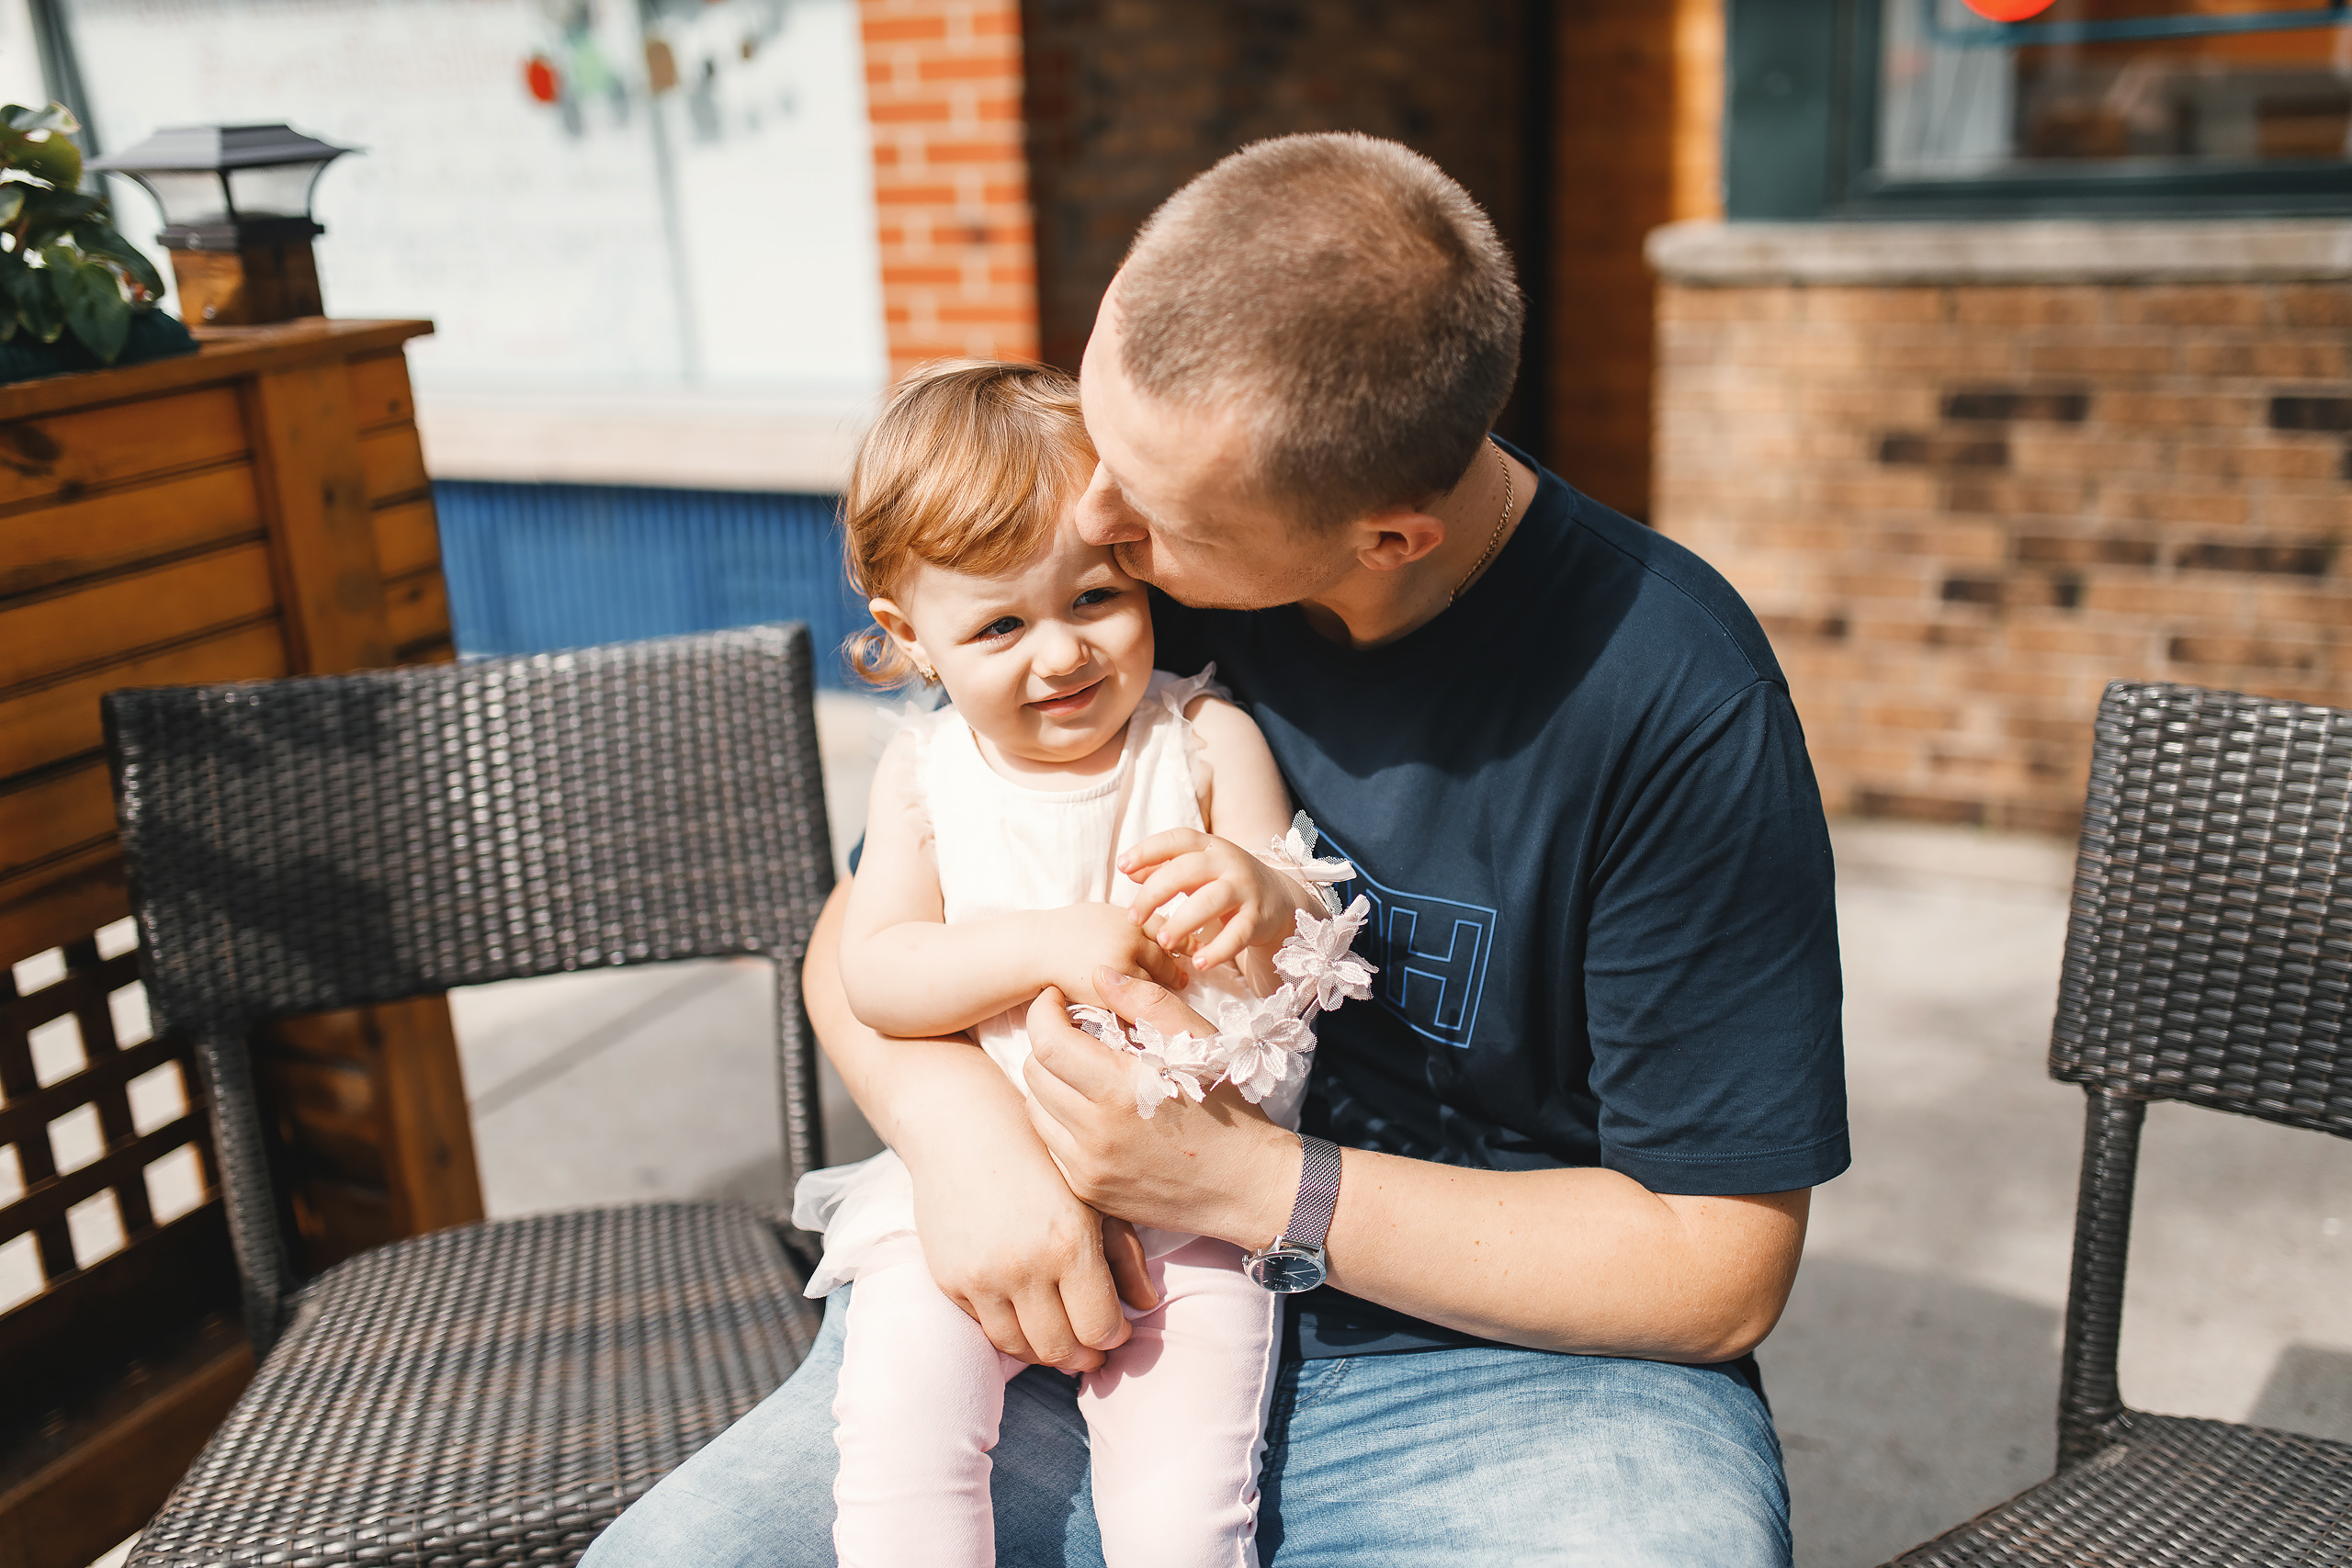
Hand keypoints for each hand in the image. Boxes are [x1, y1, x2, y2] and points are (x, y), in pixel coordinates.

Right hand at [901, 1106, 1140, 1369]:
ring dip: (1046, 1351)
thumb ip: (1124, 1253)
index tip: (1119, 1327)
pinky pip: (986, 1327)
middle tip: (1094, 1345)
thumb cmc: (1037, 1154)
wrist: (960, 1126)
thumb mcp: (1091, 1193)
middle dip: (1084, 1354)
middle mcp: (1024, 1266)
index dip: (1115, 1336)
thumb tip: (1147, 1303)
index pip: (1100, 1327)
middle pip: (1061, 1349)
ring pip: (1020, 1347)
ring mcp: (982, 1277)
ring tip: (1062, 1335)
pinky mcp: (950, 1279)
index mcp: (1068, 1242)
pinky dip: (1010, 1329)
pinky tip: (1027, 1313)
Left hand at [1020, 974, 1294, 1244]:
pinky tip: (1092, 1111)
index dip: (1043, 1012)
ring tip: (1083, 1072)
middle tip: (1073, 1033)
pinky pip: (1051, 1145)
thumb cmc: (1226, 1106)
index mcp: (1123, 1089)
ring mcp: (1088, 1167)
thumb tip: (1099, 974)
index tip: (1056, 1000)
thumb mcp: (1198, 1042)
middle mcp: (1097, 1132)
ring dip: (1051, 1083)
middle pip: (1034, 1073)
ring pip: (1036, 1110)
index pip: (1049, 1042)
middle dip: (1046, 1043)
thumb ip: (1148, 1002)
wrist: (1247, 1185)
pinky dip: (1061, 1120)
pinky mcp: (1089, 1190)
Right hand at [1026, 901, 1190, 1008]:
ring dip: (1162, 987)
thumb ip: (1134, 923)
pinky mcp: (1109, 992)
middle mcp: (1129, 941)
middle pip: (1165, 958)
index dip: (1184, 941)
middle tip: (1183, 979)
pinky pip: (1135, 1000)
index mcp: (1130, 919)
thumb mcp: (1105, 914)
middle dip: (1175, 970)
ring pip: (1154, 981)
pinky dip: (1142, 1003)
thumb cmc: (1069, 930)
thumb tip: (1165, 935)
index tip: (1192, 952)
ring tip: (1167, 993)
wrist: (1037, 948)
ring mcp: (1120, 968)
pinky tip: (1143, 1005)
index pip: (1168, 931)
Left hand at [1120, 828, 1319, 970]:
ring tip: (1163, 942)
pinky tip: (1198, 964)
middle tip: (1134, 917)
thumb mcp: (1195, 870)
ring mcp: (1245, 889)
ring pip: (1212, 900)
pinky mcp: (1257, 917)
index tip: (1122, 865)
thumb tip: (1130, 870)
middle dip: (1156, 892)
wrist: (1278, 899)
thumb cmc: (1224, 883)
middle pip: (1188, 869)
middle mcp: (1228, 862)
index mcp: (1209, 847)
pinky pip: (1237, 934)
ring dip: (1183, 921)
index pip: (1177, 840)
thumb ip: (1163, 868)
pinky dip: (1217, 950)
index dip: (1148, 850)